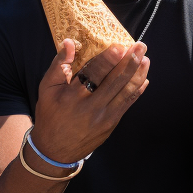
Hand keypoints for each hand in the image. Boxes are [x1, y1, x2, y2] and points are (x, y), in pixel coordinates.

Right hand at [29, 38, 148, 165]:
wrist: (55, 150)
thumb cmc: (50, 115)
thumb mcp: (46, 89)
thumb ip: (59, 65)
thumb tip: (69, 42)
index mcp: (73, 95)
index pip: (94, 73)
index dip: (109, 59)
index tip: (120, 46)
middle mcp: (91, 106)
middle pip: (115, 81)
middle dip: (130, 62)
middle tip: (141, 46)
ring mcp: (104, 116)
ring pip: (125, 92)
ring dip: (138, 74)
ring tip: (146, 59)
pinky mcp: (111, 124)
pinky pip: (127, 104)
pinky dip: (137, 91)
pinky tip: (144, 79)